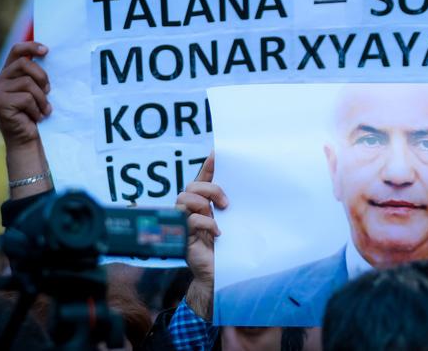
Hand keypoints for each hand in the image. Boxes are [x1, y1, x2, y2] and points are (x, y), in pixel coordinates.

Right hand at [0, 42, 53, 198]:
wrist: (26, 138)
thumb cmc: (35, 114)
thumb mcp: (37, 92)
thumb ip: (37, 77)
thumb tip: (48, 57)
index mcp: (8, 74)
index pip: (17, 51)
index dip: (31, 46)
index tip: (46, 50)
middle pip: (25, 64)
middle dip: (43, 77)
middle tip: (49, 91)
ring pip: (28, 83)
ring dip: (42, 98)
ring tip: (43, 109)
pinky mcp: (0, 102)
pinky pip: (27, 98)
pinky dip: (37, 109)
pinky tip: (36, 117)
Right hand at [176, 149, 227, 318]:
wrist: (219, 276)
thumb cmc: (227, 250)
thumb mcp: (233, 223)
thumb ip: (231, 207)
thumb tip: (245, 184)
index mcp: (203, 205)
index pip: (202, 179)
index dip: (208, 165)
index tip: (218, 152)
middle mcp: (191, 212)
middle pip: (191, 185)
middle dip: (210, 189)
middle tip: (226, 203)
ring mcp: (184, 224)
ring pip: (185, 198)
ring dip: (204, 204)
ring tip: (218, 217)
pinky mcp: (182, 237)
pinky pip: (189, 220)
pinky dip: (205, 223)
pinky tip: (217, 233)